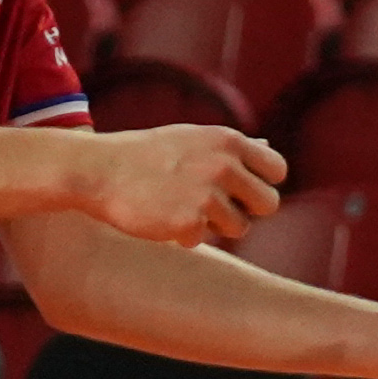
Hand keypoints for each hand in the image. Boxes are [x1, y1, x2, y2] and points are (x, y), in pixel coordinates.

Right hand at [75, 122, 286, 245]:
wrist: (100, 170)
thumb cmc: (148, 154)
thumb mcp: (194, 138)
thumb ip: (233, 148)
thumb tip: (269, 147)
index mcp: (230, 142)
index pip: (277, 170)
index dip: (263, 183)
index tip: (244, 190)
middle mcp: (224, 166)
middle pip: (269, 204)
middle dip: (248, 210)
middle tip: (221, 209)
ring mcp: (206, 195)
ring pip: (239, 228)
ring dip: (215, 225)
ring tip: (186, 210)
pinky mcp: (187, 222)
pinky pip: (202, 240)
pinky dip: (184, 236)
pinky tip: (164, 220)